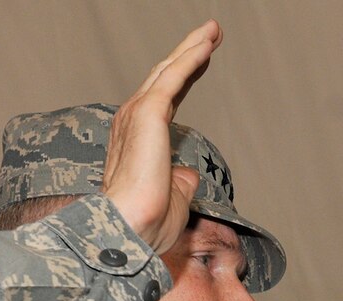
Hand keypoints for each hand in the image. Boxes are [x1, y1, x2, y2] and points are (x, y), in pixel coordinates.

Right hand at [103, 20, 222, 253]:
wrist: (129, 228)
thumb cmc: (147, 221)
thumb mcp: (173, 196)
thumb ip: (181, 179)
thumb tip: (189, 174)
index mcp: (139, 138)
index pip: (166, 98)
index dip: (186, 77)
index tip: (204, 60)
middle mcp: (134, 119)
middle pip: (166, 77)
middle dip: (189, 53)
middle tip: (211, 33)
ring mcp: (138, 114)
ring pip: (169, 71)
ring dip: (192, 48)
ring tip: (213, 30)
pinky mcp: (147, 113)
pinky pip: (174, 78)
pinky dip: (191, 59)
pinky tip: (207, 44)